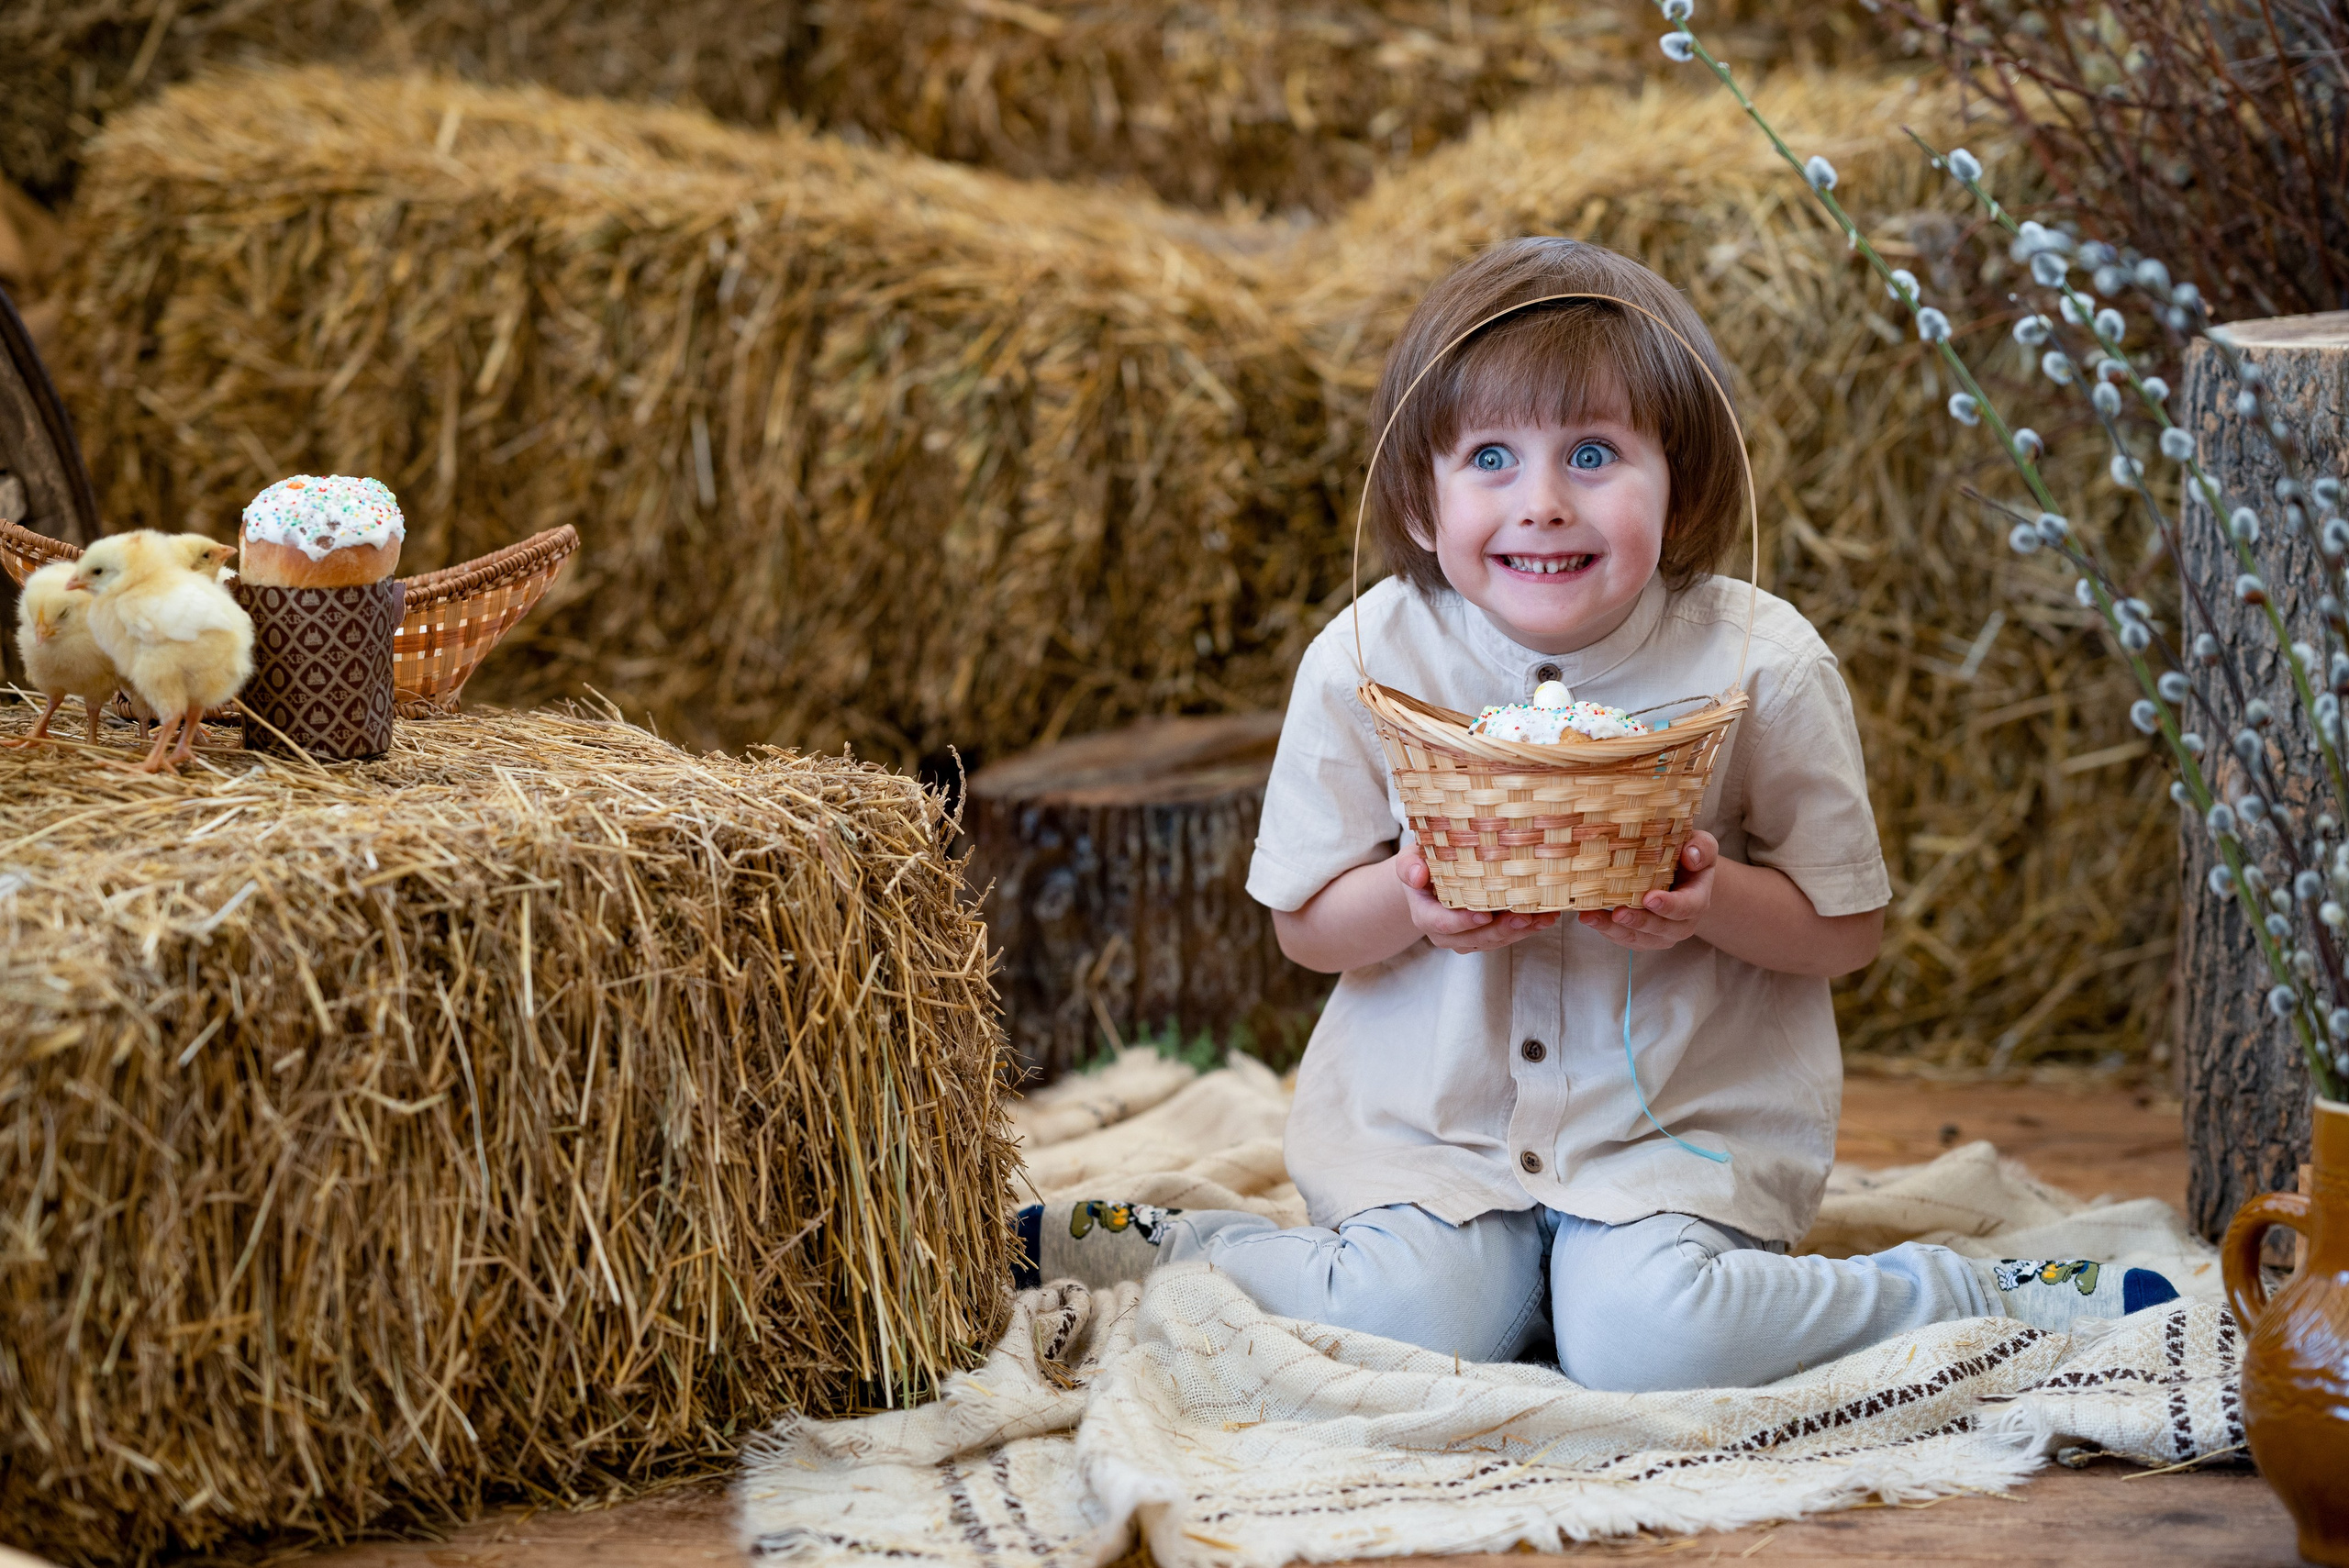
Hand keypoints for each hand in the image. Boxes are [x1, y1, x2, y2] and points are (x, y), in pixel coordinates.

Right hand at [1395, 840, 1558, 953]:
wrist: (1428, 881)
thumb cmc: (1423, 864)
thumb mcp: (1410, 859)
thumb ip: (1409, 866)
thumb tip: (1417, 875)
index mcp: (1425, 915)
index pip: (1443, 923)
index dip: (1464, 921)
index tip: (1485, 914)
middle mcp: (1445, 934)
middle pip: (1475, 938)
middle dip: (1502, 929)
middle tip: (1526, 917)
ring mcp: (1467, 938)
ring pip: (1494, 941)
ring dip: (1521, 932)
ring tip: (1544, 917)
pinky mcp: (1485, 936)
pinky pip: (1506, 937)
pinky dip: (1527, 929)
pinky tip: (1545, 917)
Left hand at [1578, 830, 1717, 950]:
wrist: (1681, 877)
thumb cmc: (1688, 858)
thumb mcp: (1702, 846)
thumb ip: (1702, 848)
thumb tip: (1690, 856)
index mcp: (1697, 899)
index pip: (1688, 906)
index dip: (1669, 905)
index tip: (1649, 898)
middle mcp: (1682, 923)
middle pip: (1661, 928)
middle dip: (1638, 921)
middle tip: (1617, 912)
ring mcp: (1660, 934)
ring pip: (1638, 938)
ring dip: (1613, 929)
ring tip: (1591, 917)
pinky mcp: (1642, 938)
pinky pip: (1624, 939)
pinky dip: (1606, 930)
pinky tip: (1589, 918)